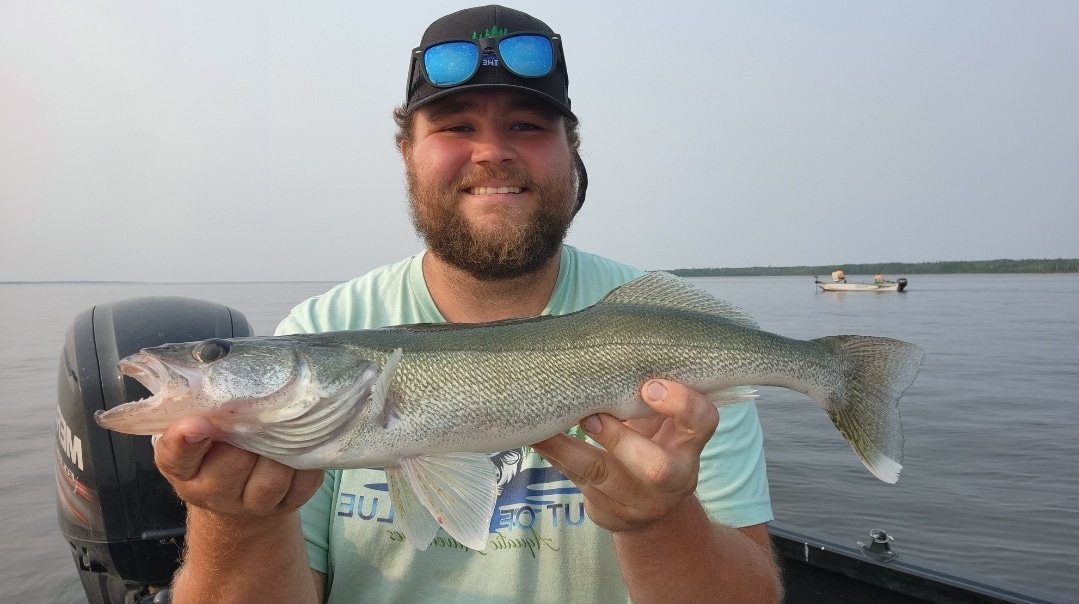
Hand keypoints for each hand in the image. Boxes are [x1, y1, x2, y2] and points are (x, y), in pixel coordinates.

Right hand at [154, 416, 323, 517]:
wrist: (237, 491)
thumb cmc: (215, 447)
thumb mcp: (196, 428)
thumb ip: (201, 408)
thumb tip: (219, 370)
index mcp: (184, 469)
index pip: (177, 457)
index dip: (186, 440)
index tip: (199, 422)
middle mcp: (214, 492)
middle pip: (233, 464)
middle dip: (248, 434)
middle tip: (259, 409)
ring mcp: (252, 504)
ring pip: (272, 478)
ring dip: (283, 446)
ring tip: (287, 420)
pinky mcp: (287, 504)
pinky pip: (303, 484)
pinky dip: (308, 460)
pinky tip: (307, 439)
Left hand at [532, 379, 718, 532]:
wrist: (650, 508)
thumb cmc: (651, 444)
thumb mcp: (660, 422)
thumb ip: (646, 394)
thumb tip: (608, 344)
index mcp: (690, 445)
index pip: (702, 421)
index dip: (681, 403)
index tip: (650, 385)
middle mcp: (674, 478)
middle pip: (656, 467)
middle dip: (619, 439)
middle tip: (591, 416)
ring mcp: (641, 501)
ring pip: (605, 477)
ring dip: (570, 449)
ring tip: (544, 427)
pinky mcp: (610, 514)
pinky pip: (578, 482)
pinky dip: (556, 457)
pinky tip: (536, 438)